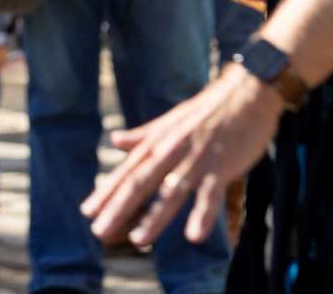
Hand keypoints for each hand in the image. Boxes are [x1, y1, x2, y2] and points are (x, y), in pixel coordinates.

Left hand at [81, 64, 282, 247]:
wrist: (245, 92)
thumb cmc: (207, 111)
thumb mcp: (169, 122)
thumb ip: (142, 135)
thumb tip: (115, 141)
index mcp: (157, 142)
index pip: (127, 172)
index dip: (106, 192)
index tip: (87, 213)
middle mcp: (170, 151)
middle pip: (140, 183)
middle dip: (118, 208)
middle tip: (99, 233)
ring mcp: (195, 159)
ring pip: (171, 192)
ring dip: (154, 217)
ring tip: (138, 240)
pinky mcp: (221, 166)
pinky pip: (210, 194)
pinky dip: (202, 215)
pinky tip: (194, 236)